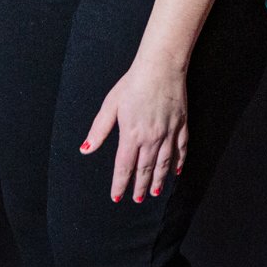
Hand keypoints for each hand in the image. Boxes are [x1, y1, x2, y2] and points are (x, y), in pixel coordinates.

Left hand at [80, 57, 188, 204]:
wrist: (161, 66)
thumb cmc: (133, 83)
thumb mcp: (110, 105)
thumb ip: (99, 130)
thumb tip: (86, 149)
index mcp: (131, 134)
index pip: (124, 167)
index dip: (120, 184)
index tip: (117, 197)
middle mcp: (151, 138)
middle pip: (144, 169)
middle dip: (139, 186)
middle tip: (137, 199)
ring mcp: (168, 133)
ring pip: (163, 164)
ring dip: (158, 180)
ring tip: (154, 192)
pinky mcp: (181, 125)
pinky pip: (181, 150)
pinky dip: (178, 163)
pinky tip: (175, 172)